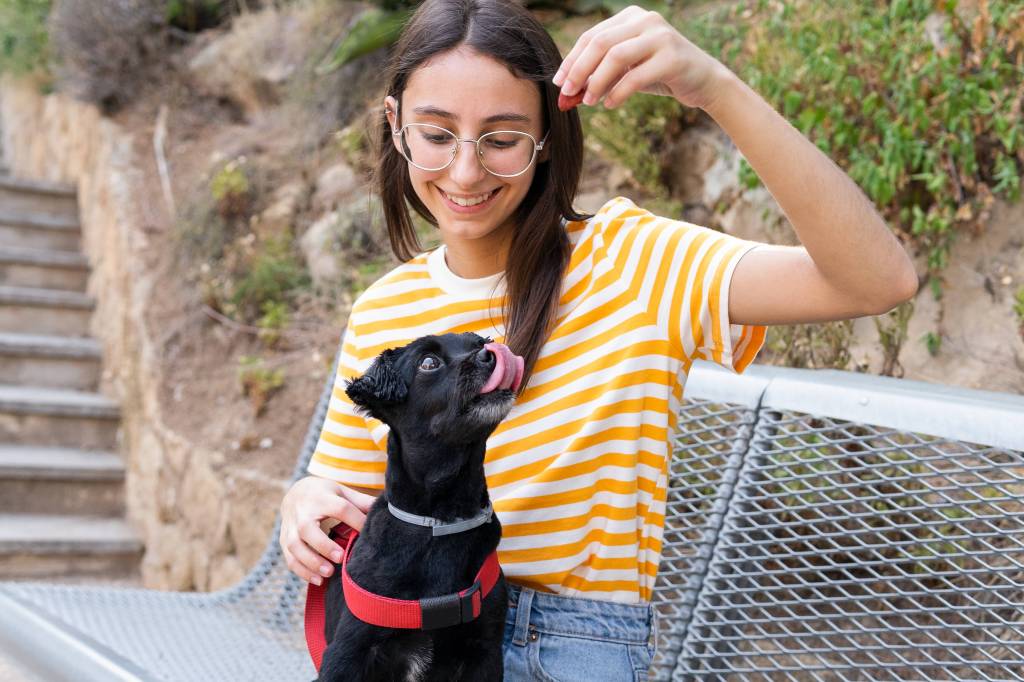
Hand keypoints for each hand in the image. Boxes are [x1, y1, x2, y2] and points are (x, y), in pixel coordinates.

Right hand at [279, 475, 376, 584]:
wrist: (295, 494)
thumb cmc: (325, 495)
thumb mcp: (341, 492)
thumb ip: (361, 502)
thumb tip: (386, 509)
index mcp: (321, 498)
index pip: (340, 508)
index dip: (355, 519)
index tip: (367, 532)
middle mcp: (302, 513)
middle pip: (308, 529)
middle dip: (323, 545)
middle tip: (340, 558)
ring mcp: (291, 528)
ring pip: (295, 547)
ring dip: (311, 562)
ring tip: (329, 573)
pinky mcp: (284, 541)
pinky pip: (290, 559)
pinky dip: (302, 572)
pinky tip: (318, 580)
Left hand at [552, 5, 731, 111]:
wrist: (703, 81)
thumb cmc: (660, 75)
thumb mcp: (627, 71)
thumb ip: (601, 74)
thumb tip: (568, 92)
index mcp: (631, 16)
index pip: (592, 36)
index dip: (572, 60)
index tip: (559, 82)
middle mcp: (645, 20)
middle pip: (600, 43)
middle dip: (579, 70)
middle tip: (567, 93)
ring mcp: (660, 36)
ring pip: (616, 57)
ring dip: (597, 82)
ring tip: (589, 102)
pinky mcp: (672, 57)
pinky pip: (636, 75)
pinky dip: (618, 92)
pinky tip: (610, 104)